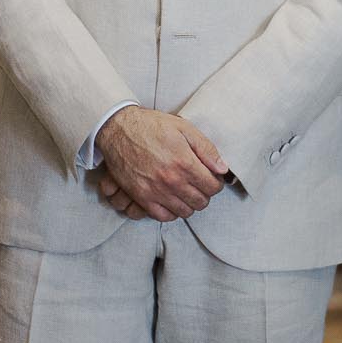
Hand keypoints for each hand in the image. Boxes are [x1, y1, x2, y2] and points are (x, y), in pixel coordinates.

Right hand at [94, 106, 228, 221]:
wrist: (119, 129)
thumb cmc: (152, 126)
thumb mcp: (184, 128)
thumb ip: (206, 149)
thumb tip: (222, 169)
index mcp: (185, 163)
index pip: (212, 187)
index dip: (216, 183)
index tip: (211, 178)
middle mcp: (172, 180)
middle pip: (201, 202)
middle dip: (205, 194)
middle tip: (200, 184)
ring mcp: (156, 191)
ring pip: (185, 211)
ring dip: (190, 203)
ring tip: (186, 191)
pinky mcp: (141, 197)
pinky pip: (163, 216)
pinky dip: (172, 212)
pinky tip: (172, 200)